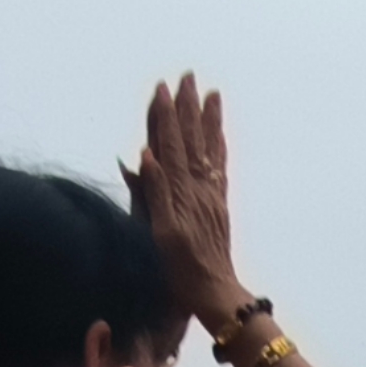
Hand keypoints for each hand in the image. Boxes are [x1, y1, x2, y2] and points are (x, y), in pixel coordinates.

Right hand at [122, 73, 246, 332]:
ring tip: (210, 93)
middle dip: (188, 106)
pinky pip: (221, 167)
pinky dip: (219, 146)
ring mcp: (211, 195)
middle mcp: (198, 187)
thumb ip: (154, 193)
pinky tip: (219, 134)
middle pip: (192, 138)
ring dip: (207, 119)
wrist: (213, 291)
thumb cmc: (181, 269)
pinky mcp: (219, 205)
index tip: (163, 88)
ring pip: (208, 148)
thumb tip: (144, 155)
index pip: (171, 144)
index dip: (165, 116)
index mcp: (181, 192)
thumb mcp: (161, 233)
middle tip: (188, 76)